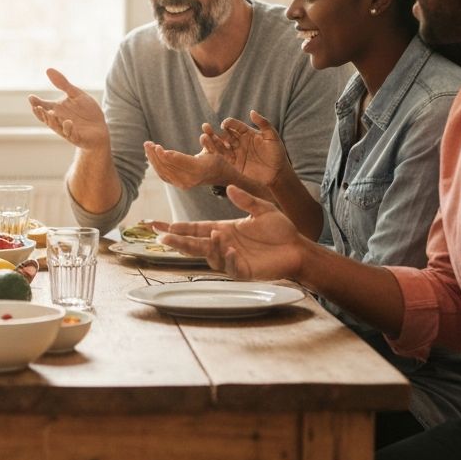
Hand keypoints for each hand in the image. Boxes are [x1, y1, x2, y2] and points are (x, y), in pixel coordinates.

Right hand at [27, 68, 109, 149]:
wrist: (100, 127)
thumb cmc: (86, 111)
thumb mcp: (75, 94)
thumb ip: (62, 84)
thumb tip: (48, 70)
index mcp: (57, 109)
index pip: (43, 106)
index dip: (36, 103)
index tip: (31, 97)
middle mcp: (59, 120)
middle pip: (46, 118)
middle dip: (41, 113)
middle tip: (37, 107)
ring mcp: (67, 130)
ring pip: (56, 127)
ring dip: (52, 121)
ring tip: (50, 113)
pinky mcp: (77, 137)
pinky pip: (71, 134)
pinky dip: (68, 129)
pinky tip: (68, 122)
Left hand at [143, 140, 237, 188]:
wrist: (216, 175)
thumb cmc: (214, 158)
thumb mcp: (214, 149)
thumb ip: (208, 143)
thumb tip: (203, 135)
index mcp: (199, 169)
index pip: (179, 162)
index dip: (166, 155)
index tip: (157, 147)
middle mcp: (189, 179)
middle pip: (168, 166)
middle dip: (156, 154)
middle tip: (148, 143)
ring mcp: (182, 184)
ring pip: (163, 171)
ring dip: (153, 158)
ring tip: (147, 146)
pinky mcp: (177, 184)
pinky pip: (163, 175)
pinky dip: (155, 164)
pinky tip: (150, 154)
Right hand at [152, 185, 306, 281]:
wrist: (299, 248)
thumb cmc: (281, 231)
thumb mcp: (263, 209)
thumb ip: (246, 200)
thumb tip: (229, 188)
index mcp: (224, 230)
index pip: (196, 229)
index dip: (179, 228)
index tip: (160, 226)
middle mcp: (224, 245)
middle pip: (196, 245)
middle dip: (179, 242)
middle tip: (163, 238)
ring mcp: (233, 260)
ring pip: (211, 256)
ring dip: (209, 247)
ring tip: (215, 235)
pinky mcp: (244, 271)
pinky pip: (232, 267)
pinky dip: (229, 259)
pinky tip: (231, 250)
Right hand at [200, 110, 289, 187]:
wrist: (277, 173)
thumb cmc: (277, 153)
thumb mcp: (272, 137)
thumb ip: (263, 123)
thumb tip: (251, 112)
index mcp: (247, 132)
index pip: (234, 125)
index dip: (229, 124)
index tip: (225, 124)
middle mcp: (239, 141)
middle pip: (224, 134)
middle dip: (214, 130)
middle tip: (205, 127)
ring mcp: (235, 152)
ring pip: (220, 144)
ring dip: (211, 141)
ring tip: (203, 137)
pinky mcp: (233, 163)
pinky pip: (221, 156)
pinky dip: (214, 152)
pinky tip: (207, 149)